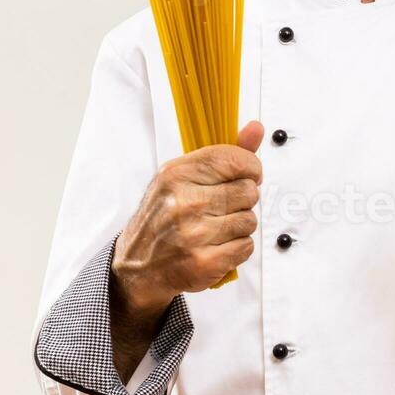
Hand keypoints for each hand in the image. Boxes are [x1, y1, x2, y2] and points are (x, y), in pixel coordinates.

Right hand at [112, 120, 263, 318]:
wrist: (137, 266)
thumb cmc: (163, 217)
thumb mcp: (183, 178)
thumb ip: (224, 155)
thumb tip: (257, 128)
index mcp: (176, 175)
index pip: (232, 159)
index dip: (250, 167)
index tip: (247, 175)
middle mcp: (182, 202)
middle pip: (248, 191)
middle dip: (243, 200)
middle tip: (223, 207)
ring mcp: (192, 234)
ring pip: (249, 220)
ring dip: (239, 226)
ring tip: (216, 229)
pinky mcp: (202, 263)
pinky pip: (245, 247)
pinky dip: (237, 248)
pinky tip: (217, 247)